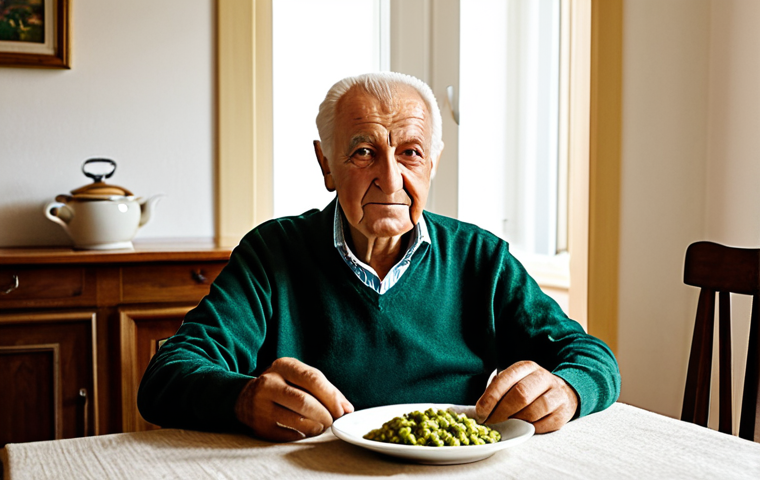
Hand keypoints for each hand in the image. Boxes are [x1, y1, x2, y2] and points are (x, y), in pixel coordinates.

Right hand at [234, 357, 353, 441]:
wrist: (245, 396)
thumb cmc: (282, 385)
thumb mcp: (300, 377)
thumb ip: (325, 389)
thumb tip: (347, 408)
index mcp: (283, 366)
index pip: (312, 379)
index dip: (331, 397)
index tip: (342, 410)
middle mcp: (268, 383)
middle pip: (304, 402)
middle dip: (324, 415)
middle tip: (332, 421)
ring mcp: (260, 405)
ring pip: (296, 420)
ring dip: (316, 427)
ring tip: (320, 426)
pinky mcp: (259, 426)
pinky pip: (288, 435)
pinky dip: (302, 435)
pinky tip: (305, 431)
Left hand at [475, 360, 577, 432]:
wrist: (563, 393)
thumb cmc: (531, 389)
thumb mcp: (515, 381)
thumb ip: (499, 390)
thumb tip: (481, 409)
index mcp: (526, 367)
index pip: (505, 379)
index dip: (491, 397)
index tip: (481, 412)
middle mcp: (543, 377)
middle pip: (520, 395)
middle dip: (501, 411)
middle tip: (491, 422)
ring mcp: (556, 394)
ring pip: (532, 411)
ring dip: (515, 421)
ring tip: (507, 424)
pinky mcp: (563, 413)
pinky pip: (542, 425)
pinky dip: (528, 429)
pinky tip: (522, 426)